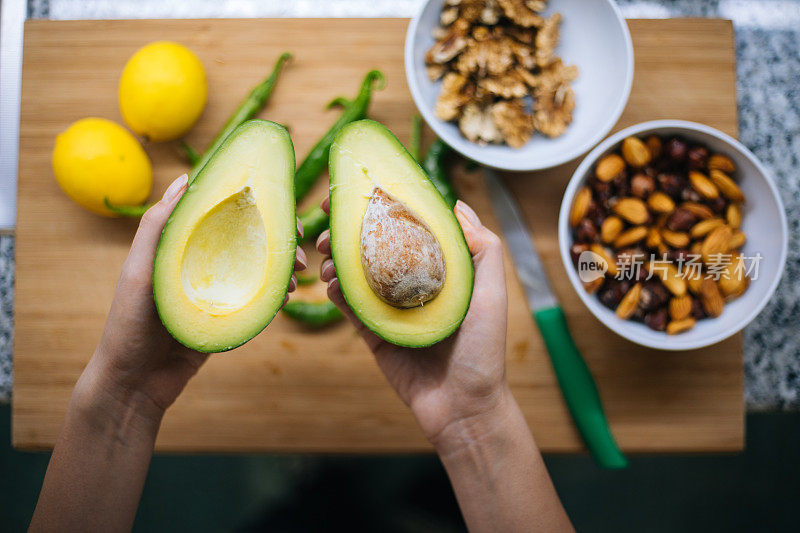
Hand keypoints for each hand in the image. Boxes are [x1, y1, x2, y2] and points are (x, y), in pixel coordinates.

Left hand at [83, 174, 306, 423]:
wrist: (134, 384)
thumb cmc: (128, 325)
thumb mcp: (140, 270)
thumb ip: (158, 226)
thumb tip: (184, 179)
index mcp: (180, 248)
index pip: (221, 217)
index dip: (252, 209)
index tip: (280, 208)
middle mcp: (200, 267)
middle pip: (247, 244)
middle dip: (277, 243)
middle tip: (298, 250)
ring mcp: (215, 295)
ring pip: (258, 273)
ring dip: (281, 270)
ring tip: (295, 277)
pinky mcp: (226, 321)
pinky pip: (256, 303)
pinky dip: (274, 296)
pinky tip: (285, 295)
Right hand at [316, 197, 508, 446]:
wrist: (462, 408)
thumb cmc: (483, 349)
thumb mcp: (491, 293)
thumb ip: (482, 248)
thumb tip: (457, 203)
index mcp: (440, 270)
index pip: (410, 229)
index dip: (386, 208)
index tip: (363, 190)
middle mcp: (413, 284)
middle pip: (376, 247)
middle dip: (351, 230)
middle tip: (331, 220)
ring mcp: (390, 308)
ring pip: (356, 273)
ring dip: (338, 257)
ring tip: (328, 251)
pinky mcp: (373, 332)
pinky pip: (349, 306)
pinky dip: (337, 290)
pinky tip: (332, 280)